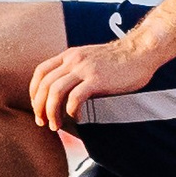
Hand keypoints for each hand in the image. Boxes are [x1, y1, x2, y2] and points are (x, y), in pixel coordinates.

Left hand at [27, 38, 164, 130]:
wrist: (141, 51)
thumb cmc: (120, 60)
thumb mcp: (91, 59)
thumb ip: (77, 70)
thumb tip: (66, 91)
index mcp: (70, 55)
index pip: (40, 72)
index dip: (34, 92)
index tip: (38, 107)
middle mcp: (73, 60)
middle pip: (44, 85)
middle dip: (39, 107)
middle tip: (42, 122)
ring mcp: (85, 69)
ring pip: (55, 92)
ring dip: (51, 112)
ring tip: (56, 125)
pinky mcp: (97, 80)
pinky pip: (75, 98)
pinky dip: (72, 112)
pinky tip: (78, 119)